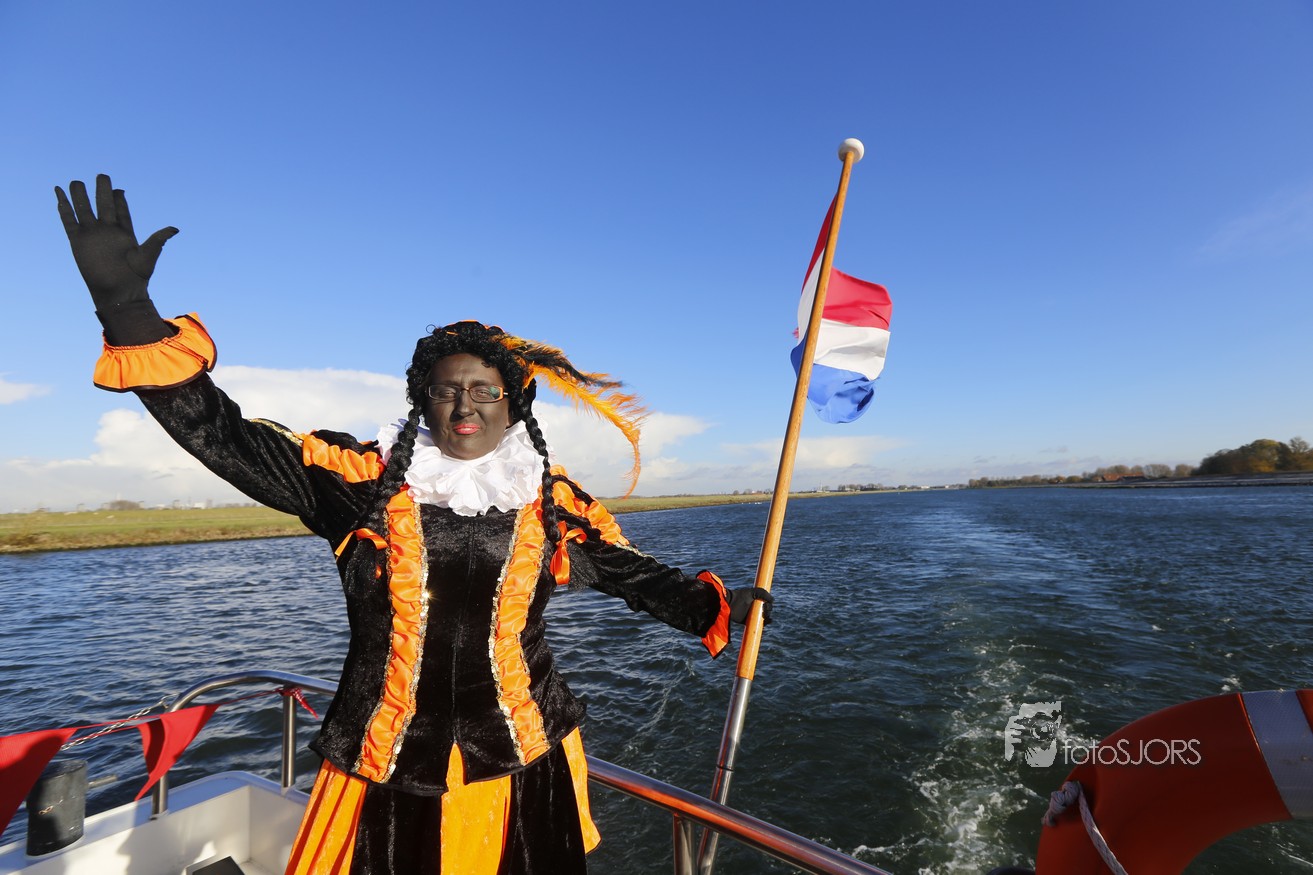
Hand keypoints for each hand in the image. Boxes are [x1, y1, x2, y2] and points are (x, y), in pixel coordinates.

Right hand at [55, 174, 177, 311]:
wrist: (119, 292)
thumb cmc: (137, 277)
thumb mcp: (148, 255)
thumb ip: (158, 239)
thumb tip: (175, 229)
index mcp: (124, 231)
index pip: (121, 210)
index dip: (119, 198)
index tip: (118, 189)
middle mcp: (107, 230)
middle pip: (103, 205)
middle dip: (102, 190)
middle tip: (102, 175)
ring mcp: (92, 234)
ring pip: (84, 209)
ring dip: (80, 195)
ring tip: (76, 181)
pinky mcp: (77, 241)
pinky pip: (68, 220)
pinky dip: (64, 208)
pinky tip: (59, 194)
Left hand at [728, 587, 773, 624]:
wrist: (729, 603)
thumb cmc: (740, 596)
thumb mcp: (752, 592)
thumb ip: (763, 593)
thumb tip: (772, 600)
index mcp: (756, 600)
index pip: (767, 604)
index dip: (769, 606)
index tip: (766, 606)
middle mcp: (755, 607)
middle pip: (766, 612)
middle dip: (768, 612)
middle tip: (764, 611)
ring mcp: (751, 615)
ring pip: (764, 619)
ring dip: (767, 619)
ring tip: (765, 617)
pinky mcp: (747, 621)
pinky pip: (757, 624)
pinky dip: (764, 624)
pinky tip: (767, 622)